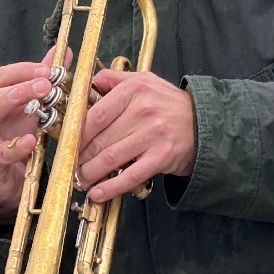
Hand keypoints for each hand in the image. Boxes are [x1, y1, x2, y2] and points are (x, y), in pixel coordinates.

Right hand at [0, 50, 68, 221]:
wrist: (1, 179)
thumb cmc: (9, 137)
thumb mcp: (24, 107)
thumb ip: (39, 80)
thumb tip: (62, 53)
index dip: (25, 70)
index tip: (49, 70)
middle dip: (23, 85)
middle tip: (48, 82)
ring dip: (16, 102)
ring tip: (40, 97)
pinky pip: (1, 151)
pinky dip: (16, 146)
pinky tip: (30, 140)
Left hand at [77, 68, 195, 202]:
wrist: (206, 124)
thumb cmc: (170, 104)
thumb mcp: (145, 81)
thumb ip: (116, 79)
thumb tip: (90, 80)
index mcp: (134, 90)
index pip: (95, 114)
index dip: (77, 133)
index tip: (67, 143)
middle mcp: (143, 112)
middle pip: (100, 139)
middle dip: (80, 156)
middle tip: (70, 164)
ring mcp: (153, 135)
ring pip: (111, 158)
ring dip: (90, 173)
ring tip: (80, 178)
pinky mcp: (161, 158)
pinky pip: (130, 176)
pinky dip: (110, 188)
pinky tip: (97, 193)